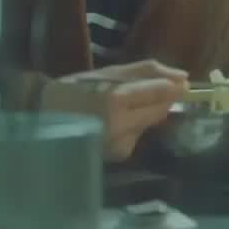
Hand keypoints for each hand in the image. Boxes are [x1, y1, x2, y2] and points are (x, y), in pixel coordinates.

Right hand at [42, 60, 188, 162]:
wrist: (44, 120)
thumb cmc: (75, 90)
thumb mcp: (109, 72)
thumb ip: (146, 72)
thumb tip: (182, 76)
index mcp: (115, 99)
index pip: (158, 92)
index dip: (174, 86)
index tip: (183, 80)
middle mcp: (120, 125)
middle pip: (160, 110)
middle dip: (163, 99)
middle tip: (159, 88)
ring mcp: (120, 143)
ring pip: (152, 122)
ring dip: (148, 112)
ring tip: (126, 104)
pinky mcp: (119, 156)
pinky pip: (139, 134)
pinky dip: (136, 125)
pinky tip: (118, 121)